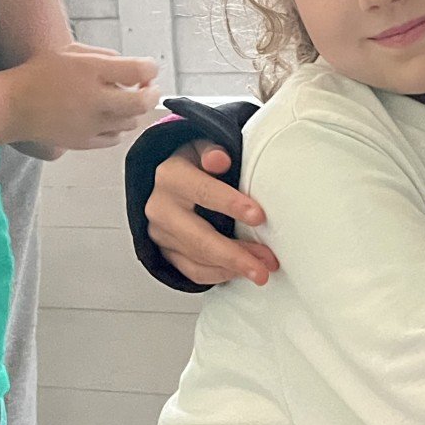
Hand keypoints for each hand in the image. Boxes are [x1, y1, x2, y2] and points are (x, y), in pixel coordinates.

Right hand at [7, 43, 158, 151]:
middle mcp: (95, 98)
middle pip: (142, 102)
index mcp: (92, 70)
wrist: (13, 105)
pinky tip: (110, 118)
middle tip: (149, 88)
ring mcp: (91, 123)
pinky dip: (118, 128)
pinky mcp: (84, 142)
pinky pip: (115, 138)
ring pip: (131, 122)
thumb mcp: (73, 52)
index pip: (139, 70)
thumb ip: (105, 57)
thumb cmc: (41, 72)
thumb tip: (132, 68)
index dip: (151, 69)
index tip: (148, 69)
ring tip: (124, 102)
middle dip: (151, 93)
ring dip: (133, 111)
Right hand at [148, 141, 280, 286]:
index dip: (230, 204)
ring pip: (198, 259)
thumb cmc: (195, 165)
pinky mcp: (165, 252)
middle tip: (263, 264)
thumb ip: (212, 152)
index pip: (202, 191)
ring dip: (233, 267)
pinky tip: (239, 272)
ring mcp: (161, 234)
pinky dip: (219, 275)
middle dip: (234, 254)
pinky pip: (192, 271)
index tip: (258, 216)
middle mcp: (161, 208)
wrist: (171, 180)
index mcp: (170, 177)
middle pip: (198, 238)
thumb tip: (219, 159)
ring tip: (261, 268)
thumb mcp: (202, 149)